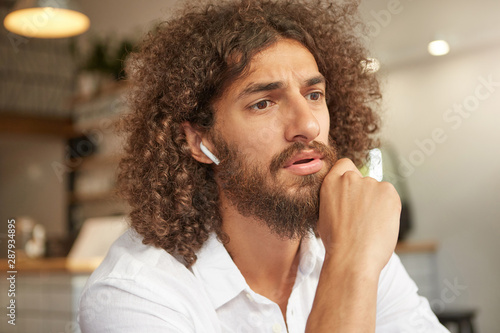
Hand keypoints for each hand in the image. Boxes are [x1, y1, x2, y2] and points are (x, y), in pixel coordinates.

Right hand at [317, 158, 400, 273]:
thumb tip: (346, 198)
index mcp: (330, 182)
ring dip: (377, 203)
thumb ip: (335, 199)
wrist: (351, 257)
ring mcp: (370, 183)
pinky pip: (390, 197)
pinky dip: (389, 208)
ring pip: (378, 190)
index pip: (344, 165)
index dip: (350, 176)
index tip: (353, 190)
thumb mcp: (324, 215)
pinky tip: (380, 224)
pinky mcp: (388, 191)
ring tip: (370, 226)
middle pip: (364, 179)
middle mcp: (350, 178)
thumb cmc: (337, 243)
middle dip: (365, 195)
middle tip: (363, 217)